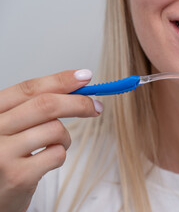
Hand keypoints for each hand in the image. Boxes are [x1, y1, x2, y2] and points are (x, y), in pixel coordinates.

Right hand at [0, 69, 102, 211]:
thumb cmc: (5, 158)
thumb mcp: (11, 127)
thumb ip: (34, 109)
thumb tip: (77, 89)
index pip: (29, 89)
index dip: (60, 80)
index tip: (84, 76)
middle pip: (46, 105)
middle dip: (78, 103)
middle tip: (96, 107)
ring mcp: (2, 153)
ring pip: (55, 129)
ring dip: (65, 137)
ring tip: (55, 146)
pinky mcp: (17, 175)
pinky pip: (57, 154)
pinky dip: (60, 155)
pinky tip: (46, 162)